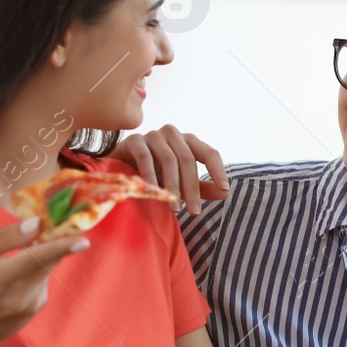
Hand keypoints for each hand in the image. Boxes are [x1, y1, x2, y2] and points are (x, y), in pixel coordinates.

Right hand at [0, 219, 89, 346]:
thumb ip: (3, 240)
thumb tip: (35, 223)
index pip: (36, 260)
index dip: (60, 249)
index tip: (85, 242)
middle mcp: (19, 297)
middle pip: (47, 262)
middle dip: (50, 243)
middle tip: (43, 225)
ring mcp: (29, 307)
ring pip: (44, 272)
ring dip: (36, 260)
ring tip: (7, 263)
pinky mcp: (33, 311)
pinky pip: (39, 284)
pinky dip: (32, 274)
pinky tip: (10, 280)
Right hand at [112, 126, 228, 215]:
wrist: (121, 169)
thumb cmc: (157, 175)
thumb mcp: (182, 183)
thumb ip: (203, 188)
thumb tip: (226, 194)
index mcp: (189, 141)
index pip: (210, 153)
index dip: (218, 171)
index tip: (225, 190)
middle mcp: (173, 134)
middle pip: (188, 160)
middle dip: (192, 188)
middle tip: (194, 212)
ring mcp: (153, 135)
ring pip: (169, 160)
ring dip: (173, 187)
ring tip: (175, 209)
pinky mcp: (134, 140)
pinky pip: (145, 158)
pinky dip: (151, 177)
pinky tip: (154, 194)